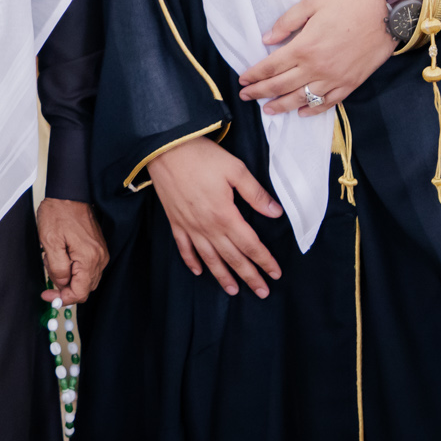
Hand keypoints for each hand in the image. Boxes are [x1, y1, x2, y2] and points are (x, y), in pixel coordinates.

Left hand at [37, 198, 109, 305]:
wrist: (69, 193)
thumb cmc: (58, 213)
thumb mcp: (50, 241)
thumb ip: (57, 268)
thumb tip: (61, 284)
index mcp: (89, 258)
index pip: (80, 293)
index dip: (62, 298)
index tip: (47, 295)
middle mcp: (99, 258)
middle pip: (84, 288)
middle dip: (64, 287)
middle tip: (48, 276)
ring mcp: (100, 253)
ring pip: (85, 280)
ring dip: (68, 278)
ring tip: (53, 260)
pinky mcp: (98, 248)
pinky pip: (87, 269)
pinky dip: (73, 269)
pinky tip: (61, 256)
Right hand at [146, 135, 281, 297]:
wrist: (164, 149)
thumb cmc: (201, 156)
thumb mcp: (235, 169)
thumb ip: (256, 193)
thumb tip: (275, 212)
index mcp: (225, 215)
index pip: (250, 245)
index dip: (264, 261)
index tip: (275, 273)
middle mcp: (207, 227)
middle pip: (232, 258)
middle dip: (249, 276)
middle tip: (262, 292)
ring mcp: (189, 226)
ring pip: (209, 259)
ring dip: (222, 276)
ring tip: (234, 290)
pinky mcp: (175, 221)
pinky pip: (184, 248)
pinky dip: (191, 262)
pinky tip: (198, 271)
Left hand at [238, 0, 398, 115]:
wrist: (387, 14)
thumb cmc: (349, 4)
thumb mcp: (312, 3)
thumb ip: (287, 22)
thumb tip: (266, 39)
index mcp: (304, 47)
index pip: (271, 67)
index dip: (254, 75)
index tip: (243, 80)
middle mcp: (317, 68)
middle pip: (281, 86)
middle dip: (260, 93)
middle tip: (246, 96)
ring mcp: (334, 79)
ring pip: (301, 99)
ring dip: (281, 106)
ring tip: (268, 110)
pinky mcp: (350, 84)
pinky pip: (328, 103)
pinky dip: (313, 110)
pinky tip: (301, 112)